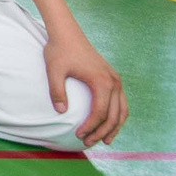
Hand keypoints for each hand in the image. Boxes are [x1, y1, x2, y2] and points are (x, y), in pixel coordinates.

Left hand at [48, 31, 126, 145]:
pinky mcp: (113, 78)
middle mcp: (114, 82)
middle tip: (87, 142)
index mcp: (102, 82)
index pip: (100, 112)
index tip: (78, 135)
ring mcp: (116, 80)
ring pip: (122, 110)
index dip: (90, 127)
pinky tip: (109, 125)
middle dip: (102, 132)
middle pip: (114, 115)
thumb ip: (57, 90)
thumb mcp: (54, 70)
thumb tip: (61, 112)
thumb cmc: (59, 50)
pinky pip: (121, 102)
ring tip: (104, 141)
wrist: (68, 33)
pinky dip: (117, 116)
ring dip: (114, 127)